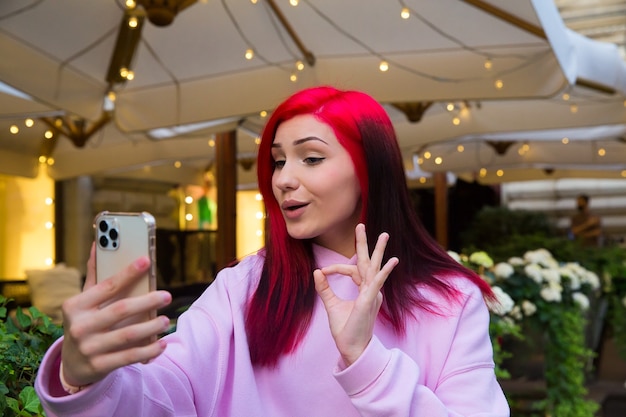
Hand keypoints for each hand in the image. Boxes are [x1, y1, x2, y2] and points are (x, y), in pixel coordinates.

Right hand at [60, 243, 171, 387]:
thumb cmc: (84, 321)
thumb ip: (94, 274)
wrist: (72, 363)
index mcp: (75, 306)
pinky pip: (129, 357)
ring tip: (166, 320)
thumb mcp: (84, 300)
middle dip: (147, 301)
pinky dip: (149, 350)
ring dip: (151, 327)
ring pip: (127, 335)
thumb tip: (99, 242)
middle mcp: (79, 327)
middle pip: (120, 310)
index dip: (128, 273)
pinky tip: (162, 343)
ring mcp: (89, 348)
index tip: (147, 261)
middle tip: (167, 295)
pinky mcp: (99, 366)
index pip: (107, 286)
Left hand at [314, 223, 398, 366]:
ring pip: (374, 267)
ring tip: (383, 235)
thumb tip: (317, 271)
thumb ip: (325, 288)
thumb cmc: (345, 329)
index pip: (352, 270)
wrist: (351, 348)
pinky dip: (383, 272)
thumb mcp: (331, 305)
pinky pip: (377, 283)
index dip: (336, 268)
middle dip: (366, 244)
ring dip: (378, 251)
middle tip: (363, 226)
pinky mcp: (369, 301)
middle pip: (368, 262)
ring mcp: (371, 294)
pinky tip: (392, 261)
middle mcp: (370, 290)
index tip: (323, 271)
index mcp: (363, 290)